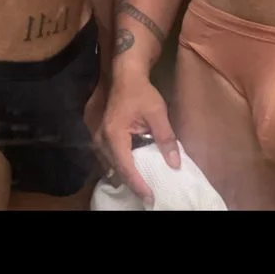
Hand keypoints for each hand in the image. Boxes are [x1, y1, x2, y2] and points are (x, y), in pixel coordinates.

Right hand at [98, 76, 180, 206]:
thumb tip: (175, 163)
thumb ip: (166, 138)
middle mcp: (101, 140)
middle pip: (117, 170)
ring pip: (111, 166)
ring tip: (142, 187)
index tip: (150, 197)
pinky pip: (109, 159)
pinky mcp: (101, 137)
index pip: (127, 167)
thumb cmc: (141, 92)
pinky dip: (120, 167)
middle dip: (132, 184)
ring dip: (125, 177)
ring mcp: (98, 139)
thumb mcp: (158, 113)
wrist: (126, 76)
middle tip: (148, 197)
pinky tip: (133, 172)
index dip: (138, 185)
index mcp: (114, 135)